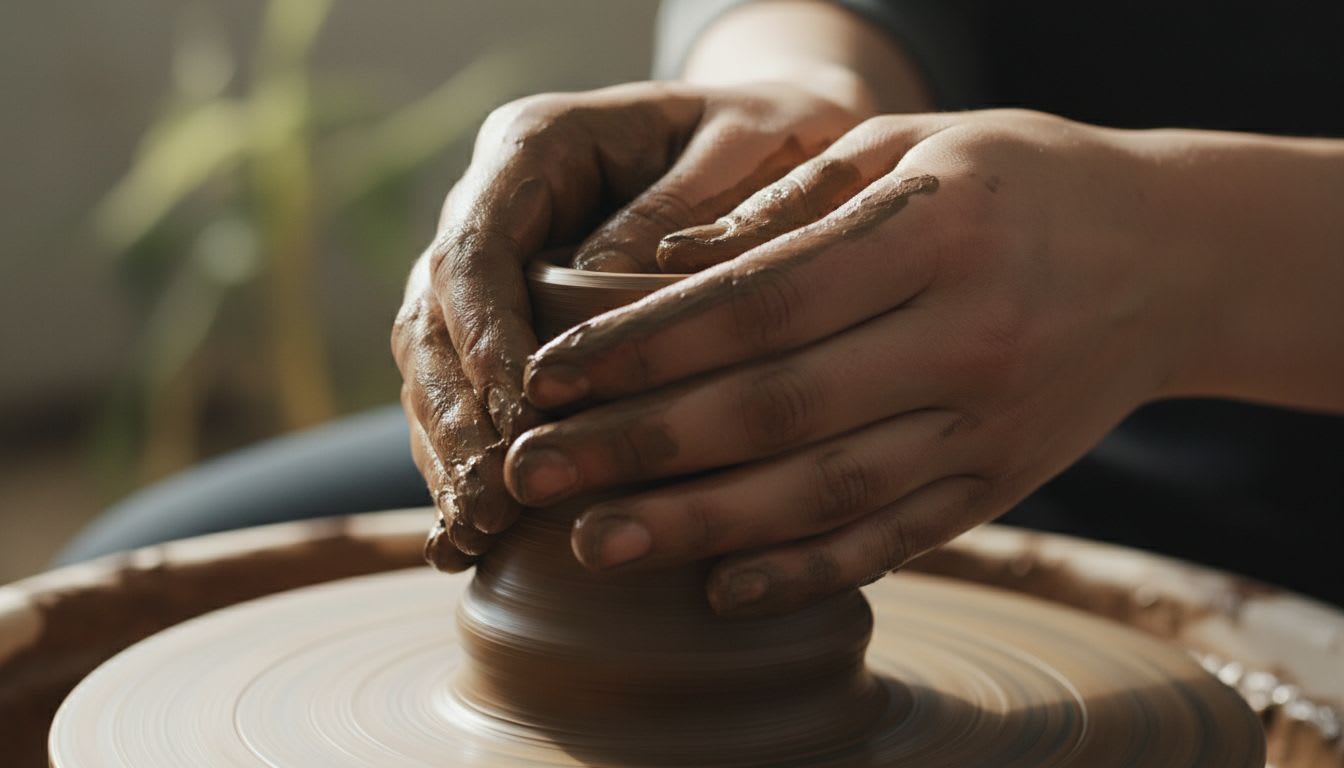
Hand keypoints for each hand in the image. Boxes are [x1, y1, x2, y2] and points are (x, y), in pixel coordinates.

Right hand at [392, 82, 862, 567]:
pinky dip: (469, 464)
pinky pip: (471, 396)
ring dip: (450, 454)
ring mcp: (500, 271)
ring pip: (438, 367)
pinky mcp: (517, 326)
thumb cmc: (768, 133)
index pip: (478, 246)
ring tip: (472, 537)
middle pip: (436, 317)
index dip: (485, 334)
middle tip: (488, 504)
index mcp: (535, 147)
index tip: (519, 414)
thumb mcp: (746, 142)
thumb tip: (602, 280)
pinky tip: (470, 538)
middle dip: (456, 416)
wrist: (773, 140)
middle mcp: (499, 208)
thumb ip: (682, 200)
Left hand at [510, 109, 1206, 612]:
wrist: (1174, 257)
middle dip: (638, 445)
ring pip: (824, 490)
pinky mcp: (1003, 483)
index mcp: (937, 233)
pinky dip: (809, 569)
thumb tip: (668, 263)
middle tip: (530, 471)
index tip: (553, 374)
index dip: (648, 344)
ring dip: (698, 524)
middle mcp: (965, 338)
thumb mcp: (918, 146)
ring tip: (591, 542)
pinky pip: (898, 538)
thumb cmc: (1023, 181)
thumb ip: (794, 199)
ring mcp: (989, 425)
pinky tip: (721, 588)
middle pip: (775, 408)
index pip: (765, 301)